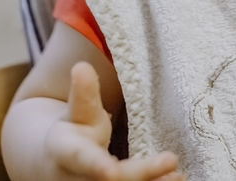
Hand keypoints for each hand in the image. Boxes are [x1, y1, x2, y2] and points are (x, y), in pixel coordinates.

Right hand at [43, 62, 182, 180]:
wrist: (57, 165)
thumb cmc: (74, 132)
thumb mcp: (77, 112)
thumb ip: (83, 94)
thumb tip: (81, 66)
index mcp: (66, 153)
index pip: (81, 158)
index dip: (95, 166)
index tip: (109, 170)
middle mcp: (77, 179)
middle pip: (111, 180)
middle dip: (141, 173)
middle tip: (171, 159)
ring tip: (178, 176)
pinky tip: (175, 180)